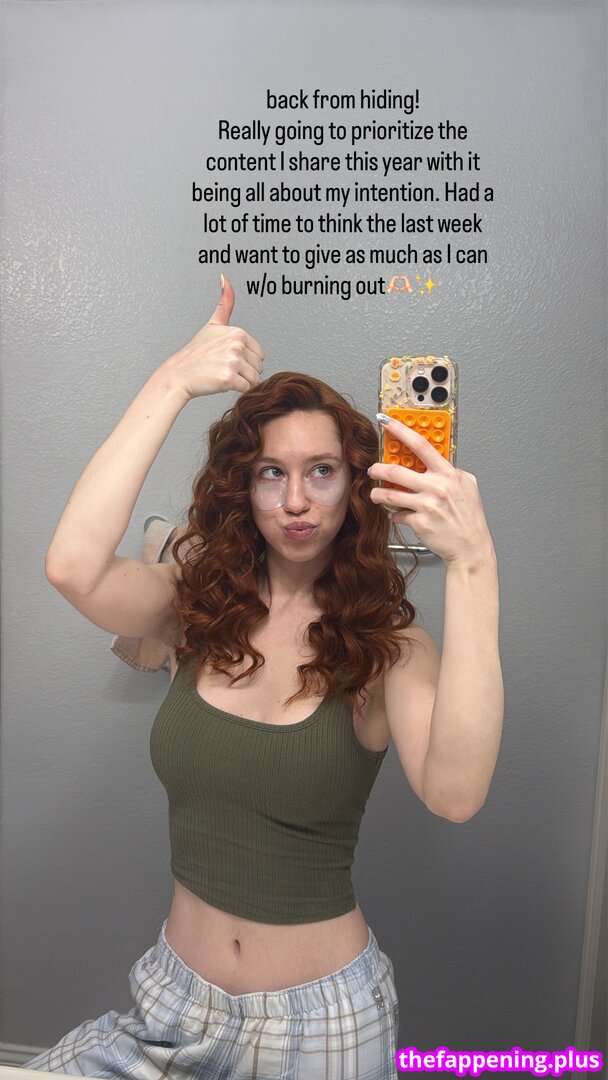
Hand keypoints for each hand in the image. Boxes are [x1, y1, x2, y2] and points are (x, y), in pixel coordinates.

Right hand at [165, 275, 264, 398]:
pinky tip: (221, 382)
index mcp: (238, 333)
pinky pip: (245, 388)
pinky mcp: (228, 377)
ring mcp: (233, 361)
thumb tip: (226, 278)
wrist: (179, 374)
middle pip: (259, 367)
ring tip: (222, 375)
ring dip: (240, 382)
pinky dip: (235, 390)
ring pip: (254, 379)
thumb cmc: (196, 353)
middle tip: (224, 368)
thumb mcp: (213, 325)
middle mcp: (237, 344)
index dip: (246, 361)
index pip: (260, 355)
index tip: (228, 358)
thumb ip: (225, 303)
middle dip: (245, 372)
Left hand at [367, 416, 494, 565]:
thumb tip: (433, 460)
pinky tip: (398, 515)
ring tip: (376, 494)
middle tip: (372, 470)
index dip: (400, 430)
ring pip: (390, 494)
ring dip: (378, 493)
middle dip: (378, 469)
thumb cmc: (469, 517)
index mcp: (448, 474)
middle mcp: (437, 487)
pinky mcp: (419, 522)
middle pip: (396, 471)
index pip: (420, 445)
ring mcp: (427, 505)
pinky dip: (395, 515)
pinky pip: (397, 515)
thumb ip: (450, 471)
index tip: (386, 421)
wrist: (470, 547)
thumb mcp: (467, 485)